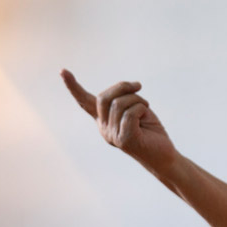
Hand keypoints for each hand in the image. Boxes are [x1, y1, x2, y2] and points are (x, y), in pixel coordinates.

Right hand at [61, 69, 177, 174]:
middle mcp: (104, 128)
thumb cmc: (151, 131)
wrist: (164, 156)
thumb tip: (127, 87)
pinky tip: (146, 118)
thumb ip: (125, 100)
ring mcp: (112, 135)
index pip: (85, 102)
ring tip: (145, 109)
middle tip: (138, 85)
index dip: (74, 86)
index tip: (62, 71)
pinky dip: (141, 109)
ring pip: (120, 103)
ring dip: (138, 100)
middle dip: (123, 86)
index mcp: (104, 120)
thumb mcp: (137, 109)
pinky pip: (131, 113)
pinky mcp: (125, 140)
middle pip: (104, 97)